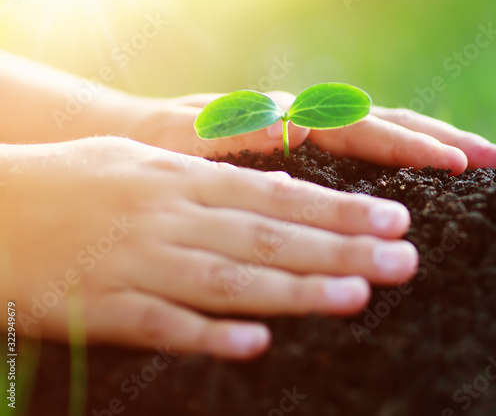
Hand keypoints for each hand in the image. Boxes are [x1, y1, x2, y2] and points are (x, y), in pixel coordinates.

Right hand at [0, 137, 416, 358]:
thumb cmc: (75, 183)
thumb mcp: (148, 164)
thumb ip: (215, 180)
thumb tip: (286, 189)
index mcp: (184, 180)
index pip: (279, 196)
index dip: (341, 211)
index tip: (396, 221)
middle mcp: (171, 218)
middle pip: (270, 237)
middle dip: (342, 249)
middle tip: (405, 261)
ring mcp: (137, 262)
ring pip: (228, 279)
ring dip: (296, 290)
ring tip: (356, 298)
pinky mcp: (101, 308)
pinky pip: (161, 324)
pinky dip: (208, 334)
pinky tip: (255, 345)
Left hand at [133, 92, 495, 173]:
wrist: (136, 139)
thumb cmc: (158, 147)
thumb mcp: (187, 141)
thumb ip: (237, 134)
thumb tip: (296, 127)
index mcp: (289, 114)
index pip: (366, 128)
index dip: (414, 147)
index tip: (459, 166)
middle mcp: (313, 117)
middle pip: (395, 122)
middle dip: (451, 141)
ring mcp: (318, 132)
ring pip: (392, 132)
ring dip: (443, 145)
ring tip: (493, 161)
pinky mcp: (317, 151)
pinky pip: (375, 150)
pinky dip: (415, 157)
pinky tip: (442, 176)